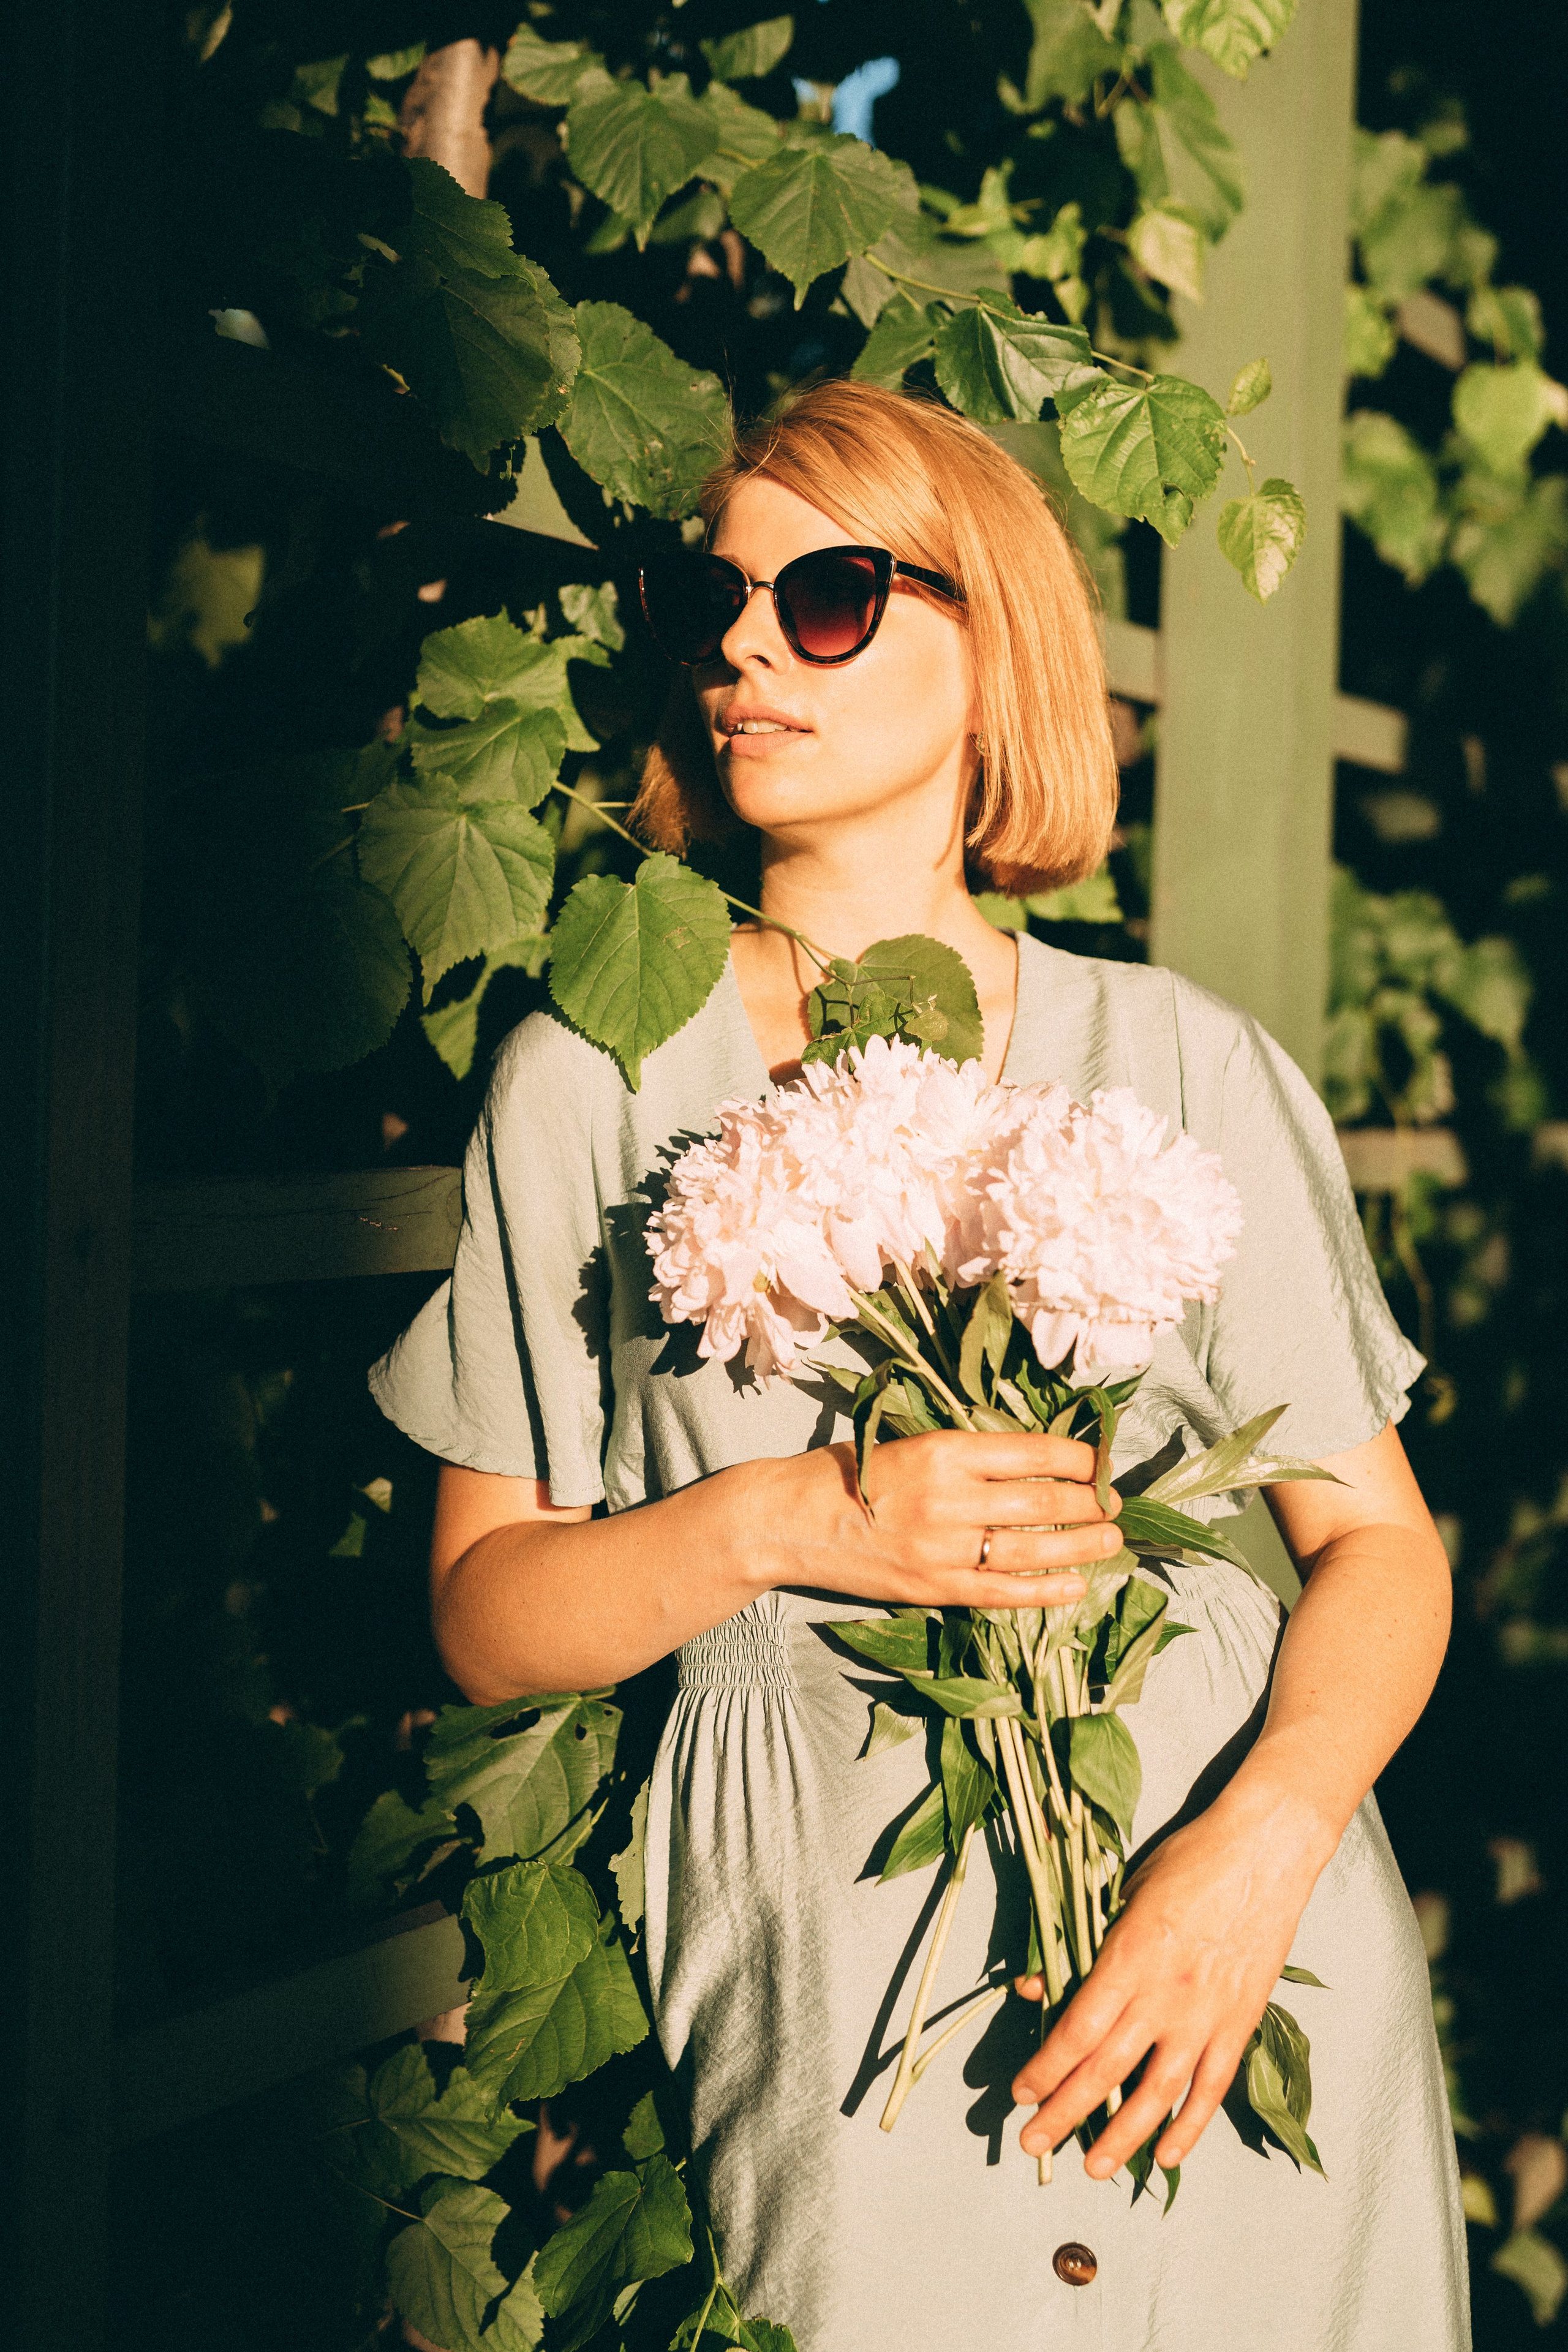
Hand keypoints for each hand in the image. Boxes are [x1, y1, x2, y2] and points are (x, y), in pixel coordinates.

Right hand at [783, 1430, 1120, 1611]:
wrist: (788, 1520)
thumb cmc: (846, 1473)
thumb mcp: (907, 1442)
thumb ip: (963, 1455)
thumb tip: (1032, 1461)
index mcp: (943, 1450)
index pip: (1032, 1451)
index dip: (1078, 1458)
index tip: (1099, 1462)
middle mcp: (949, 1497)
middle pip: (1043, 1501)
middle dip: (1090, 1503)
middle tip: (1116, 1502)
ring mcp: (943, 1548)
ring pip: (1032, 1547)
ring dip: (1082, 1546)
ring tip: (1112, 1540)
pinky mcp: (932, 1587)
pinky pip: (1002, 1593)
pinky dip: (1044, 1591)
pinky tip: (1075, 1586)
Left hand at [1010, 1777, 1332, 2175]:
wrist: (1264, 1849)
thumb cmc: (1188, 1861)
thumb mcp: (1121, 1893)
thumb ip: (1080, 1945)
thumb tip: (1032, 1986)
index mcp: (1128, 1957)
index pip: (1076, 2031)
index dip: (1045, 2069)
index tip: (1020, 2093)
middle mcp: (1164, 1995)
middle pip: (1105, 2070)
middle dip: (1064, 2112)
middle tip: (1032, 2143)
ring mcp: (1206, 2014)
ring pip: (1157, 2093)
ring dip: (1121, 2135)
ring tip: (1092, 2168)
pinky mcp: (1241, 2022)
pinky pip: (1211, 2086)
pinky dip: (1189, 2126)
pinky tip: (1166, 2155)